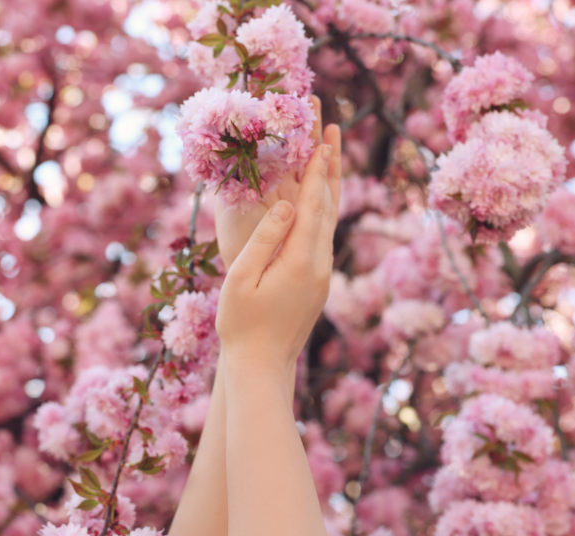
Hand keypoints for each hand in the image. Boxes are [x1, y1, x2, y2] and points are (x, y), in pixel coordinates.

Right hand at [215, 126, 341, 377]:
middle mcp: (319, 265)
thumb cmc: (240, 325)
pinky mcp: (317, 284)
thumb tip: (284, 205)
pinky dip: (322, 211)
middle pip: (329, 206)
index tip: (322, 137)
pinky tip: (318, 201)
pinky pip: (323, 237)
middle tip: (334, 131)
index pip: (311, 204)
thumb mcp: (240, 280)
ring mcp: (321, 276)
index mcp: (299, 260)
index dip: (316, 169)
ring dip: (329, 186)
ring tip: (330, 156)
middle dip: (330, 167)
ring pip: (329, 222)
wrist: (262, 366)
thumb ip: (263, 240)